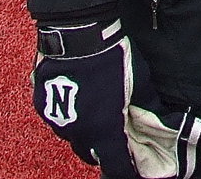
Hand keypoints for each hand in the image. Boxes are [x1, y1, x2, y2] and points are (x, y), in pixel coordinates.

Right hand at [33, 17, 200, 177]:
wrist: (78, 34)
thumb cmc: (113, 56)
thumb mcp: (140, 82)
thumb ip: (146, 107)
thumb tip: (156, 120)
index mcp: (104, 130)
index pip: (116, 165)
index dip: (127, 167)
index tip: (133, 165)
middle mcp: (79, 133)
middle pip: (93, 152)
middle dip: (106, 146)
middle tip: (116, 131)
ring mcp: (59, 121)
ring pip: (75, 135)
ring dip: (87, 128)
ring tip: (98, 108)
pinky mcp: (44, 106)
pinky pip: (61, 118)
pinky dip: (72, 113)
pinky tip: (80, 95)